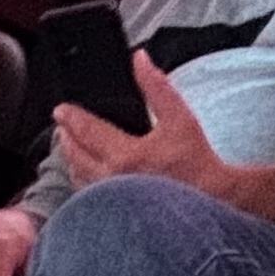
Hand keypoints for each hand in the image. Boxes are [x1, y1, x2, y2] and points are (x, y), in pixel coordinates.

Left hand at [53, 56, 231, 196]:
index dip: (71, 118)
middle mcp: (113, 182)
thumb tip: (140, 59)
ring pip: (80, 180)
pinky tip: (86, 178)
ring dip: (72, 162)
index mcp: (125, 155)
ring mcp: (114, 204)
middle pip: (77, 157)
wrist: (214, 202)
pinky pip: (91, 199)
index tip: (60, 110)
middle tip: (62, 127)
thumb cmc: (198, 164)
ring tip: (71, 150)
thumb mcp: (180, 118)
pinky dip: (84, 183)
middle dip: (67, 139)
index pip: (87, 131)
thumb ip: (156, 86)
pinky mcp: (119, 216)